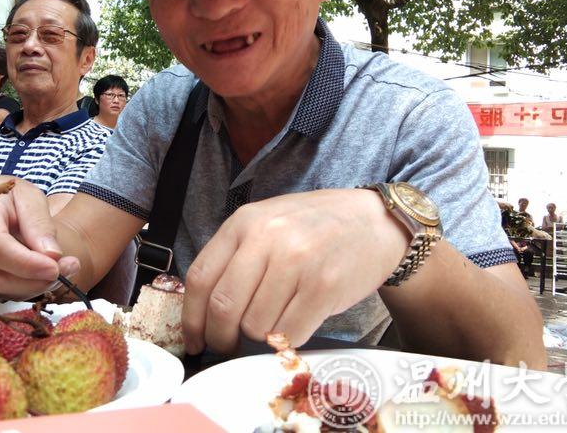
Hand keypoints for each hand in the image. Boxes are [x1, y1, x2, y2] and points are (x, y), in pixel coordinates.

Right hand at [0, 176, 79, 298]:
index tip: (55, 268)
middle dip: (34, 279)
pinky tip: (44, 275)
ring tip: (63, 270)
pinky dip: (23, 287)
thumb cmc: (8, 196)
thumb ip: (39, 222)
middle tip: (69, 269)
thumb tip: (52, 255)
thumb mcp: (28, 196)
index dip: (26, 263)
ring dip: (33, 286)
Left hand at [181, 189, 407, 354]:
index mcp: (245, 221)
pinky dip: (286, 340)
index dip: (192, 318)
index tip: (194, 339)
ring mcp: (297, 261)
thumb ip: (237, 255)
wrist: (374, 221)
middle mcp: (267, 238)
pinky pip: (289, 334)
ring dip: (260, 335)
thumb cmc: (316, 226)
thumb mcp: (268, 223)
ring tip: (275, 320)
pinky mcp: (324, 287)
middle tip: (227, 345)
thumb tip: (204, 310)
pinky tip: (295, 323)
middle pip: (224, 307)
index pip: (201, 278)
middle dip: (220, 337)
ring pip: (255, 326)